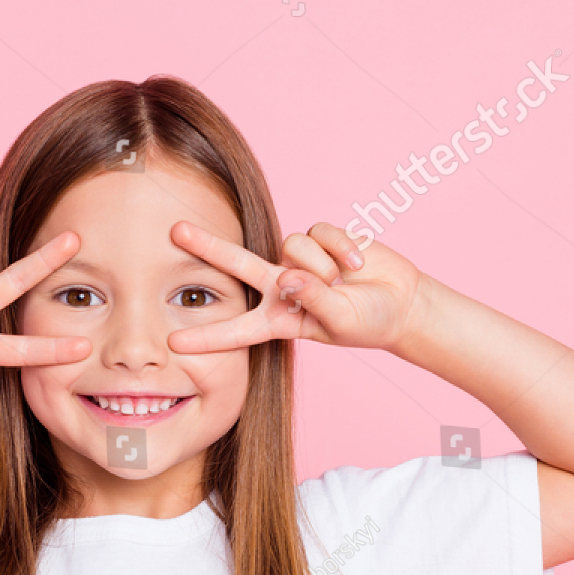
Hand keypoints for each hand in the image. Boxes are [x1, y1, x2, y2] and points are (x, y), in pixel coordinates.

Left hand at [165, 221, 427, 354]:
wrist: (400, 302)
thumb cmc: (368, 322)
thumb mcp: (341, 321)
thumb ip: (315, 301)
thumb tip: (290, 276)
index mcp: (279, 319)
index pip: (238, 330)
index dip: (208, 338)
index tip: (173, 343)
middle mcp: (282, 287)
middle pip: (238, 264)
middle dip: (208, 247)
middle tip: (175, 232)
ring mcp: (300, 261)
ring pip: (293, 247)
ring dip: (323, 264)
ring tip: (345, 280)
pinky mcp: (321, 238)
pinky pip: (320, 233)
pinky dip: (342, 247)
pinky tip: (357, 262)